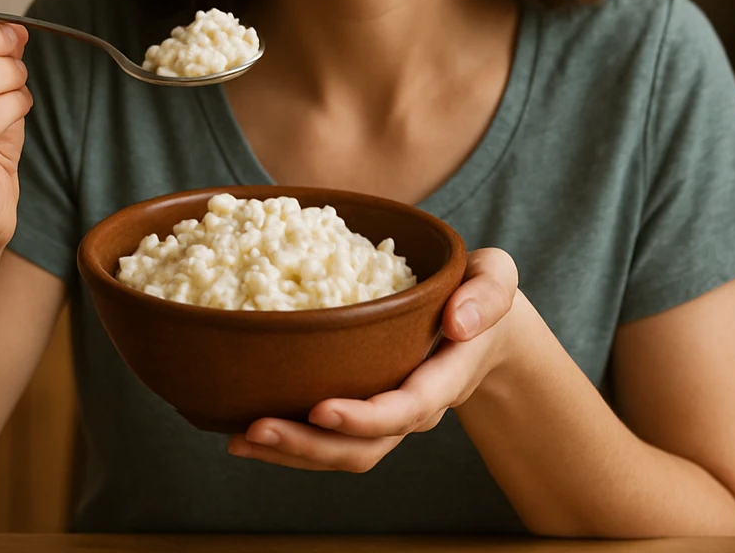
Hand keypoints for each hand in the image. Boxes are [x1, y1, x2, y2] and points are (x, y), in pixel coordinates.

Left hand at [228, 248, 522, 471]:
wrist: (480, 326)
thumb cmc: (479, 294)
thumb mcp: (496, 279)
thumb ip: (488, 294)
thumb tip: (458, 322)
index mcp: (445, 377)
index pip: (407, 408)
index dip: (364, 416)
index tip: (320, 409)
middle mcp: (413, 408)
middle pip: (364, 447)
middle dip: (309, 445)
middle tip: (255, 428)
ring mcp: (386, 417)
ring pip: (340, 454)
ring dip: (289, 453)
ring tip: (239, 439)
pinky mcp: (362, 414)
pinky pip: (327, 442)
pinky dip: (287, 445)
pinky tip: (243, 431)